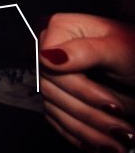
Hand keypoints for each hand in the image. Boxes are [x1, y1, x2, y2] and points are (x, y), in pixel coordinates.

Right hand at [40, 13, 134, 150]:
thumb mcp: (120, 49)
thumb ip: (86, 50)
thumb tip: (50, 56)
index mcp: (62, 30)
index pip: (52, 64)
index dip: (80, 88)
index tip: (111, 105)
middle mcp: (52, 51)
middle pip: (52, 88)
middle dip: (90, 114)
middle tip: (121, 129)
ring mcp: (53, 75)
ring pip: (54, 108)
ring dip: (89, 131)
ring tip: (118, 141)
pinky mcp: (59, 96)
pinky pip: (58, 120)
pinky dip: (80, 136)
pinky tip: (101, 143)